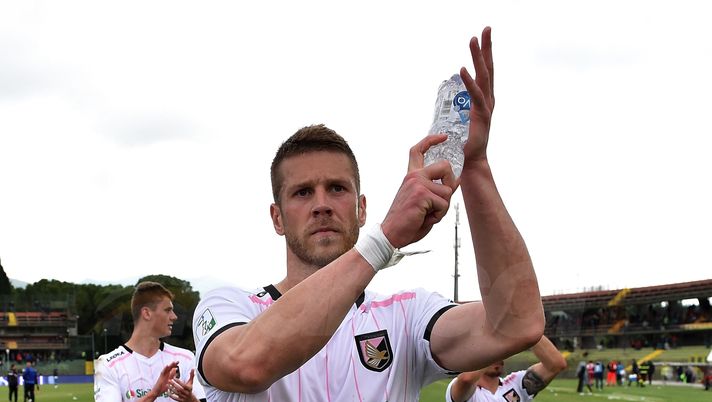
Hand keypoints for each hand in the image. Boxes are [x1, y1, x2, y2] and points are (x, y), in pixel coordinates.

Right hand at [149, 361, 177, 398]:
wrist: (156, 392)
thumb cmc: (162, 388)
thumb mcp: (169, 381)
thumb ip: (172, 376)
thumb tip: (175, 371)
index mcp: (168, 375)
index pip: (171, 369)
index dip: (175, 365)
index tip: (178, 362)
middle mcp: (165, 374)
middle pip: (169, 368)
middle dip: (173, 364)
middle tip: (178, 361)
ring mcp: (162, 375)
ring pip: (166, 369)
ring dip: (170, 365)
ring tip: (174, 362)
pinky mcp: (160, 377)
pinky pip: (162, 372)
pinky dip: (164, 369)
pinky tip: (167, 366)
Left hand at [167, 368, 196, 401]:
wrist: (190, 399)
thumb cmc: (189, 389)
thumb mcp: (191, 383)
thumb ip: (191, 376)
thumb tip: (192, 369)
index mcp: (189, 388)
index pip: (183, 385)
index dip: (179, 382)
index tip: (174, 378)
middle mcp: (186, 393)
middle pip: (179, 389)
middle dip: (174, 384)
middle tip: (169, 380)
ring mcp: (183, 397)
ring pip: (176, 393)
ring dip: (171, 389)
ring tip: (167, 385)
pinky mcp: (180, 400)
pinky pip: (175, 398)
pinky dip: (171, 395)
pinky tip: (167, 392)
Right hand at [381, 134, 455, 247]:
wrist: (391, 234)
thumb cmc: (407, 221)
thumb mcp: (423, 201)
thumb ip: (437, 189)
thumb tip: (456, 181)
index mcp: (411, 176)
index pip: (418, 150)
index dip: (431, 140)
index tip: (443, 136)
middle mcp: (413, 176)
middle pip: (445, 166)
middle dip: (450, 183)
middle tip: (441, 199)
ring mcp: (417, 184)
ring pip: (447, 191)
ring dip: (442, 207)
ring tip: (427, 214)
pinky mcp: (422, 194)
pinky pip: (444, 203)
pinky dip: (438, 215)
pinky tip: (424, 218)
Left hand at [460, 26, 494, 166]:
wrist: (472, 160)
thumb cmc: (467, 140)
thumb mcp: (463, 117)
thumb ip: (461, 106)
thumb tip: (453, 98)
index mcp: (484, 98)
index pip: (485, 70)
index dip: (484, 53)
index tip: (482, 35)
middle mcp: (488, 99)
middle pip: (489, 68)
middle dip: (487, 47)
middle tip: (486, 28)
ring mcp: (487, 106)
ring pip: (484, 76)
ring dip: (478, 57)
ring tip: (473, 39)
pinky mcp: (481, 115)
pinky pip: (475, 95)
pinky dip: (469, 81)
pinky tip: (463, 69)